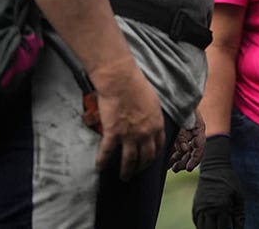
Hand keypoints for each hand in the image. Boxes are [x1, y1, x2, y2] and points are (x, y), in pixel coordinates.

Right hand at [90, 57, 164, 179]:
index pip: (159, 146)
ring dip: (126, 171)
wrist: (121, 81)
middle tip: (137, 174)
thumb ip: (151, 116)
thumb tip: (149, 121)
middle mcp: (145, 133)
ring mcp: (129, 135)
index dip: (154, 156)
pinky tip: (99, 168)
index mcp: (156, 124)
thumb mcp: (152, 102)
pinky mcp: (113, 133)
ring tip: (124, 177)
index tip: (150, 161)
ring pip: (129, 160)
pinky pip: (106, 152)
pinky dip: (102, 162)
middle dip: (142, 168)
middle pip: (146, 157)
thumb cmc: (137, 86)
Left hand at [169, 109, 205, 171]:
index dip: (195, 159)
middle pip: (192, 151)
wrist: (174, 95)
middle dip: (184, 161)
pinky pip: (178, 147)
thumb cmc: (178, 105)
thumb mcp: (181, 120)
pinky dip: (173, 154)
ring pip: (185, 151)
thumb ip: (182, 135)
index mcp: (199, 128)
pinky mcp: (179, 134)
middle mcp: (194, 132)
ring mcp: (187, 133)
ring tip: (170, 167)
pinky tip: (167, 161)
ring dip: (178, 160)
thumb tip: (184, 150)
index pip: (200, 147)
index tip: (188, 168)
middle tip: (175, 168)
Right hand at [192, 135, 244, 228]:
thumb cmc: (229, 181)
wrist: (214, 168)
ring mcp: (199, 208)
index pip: (224, 228)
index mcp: (221, 205)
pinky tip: (210, 226)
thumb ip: (239, 214)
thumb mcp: (238, 196)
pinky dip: (202, 226)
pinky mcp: (195, 206)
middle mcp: (208, 208)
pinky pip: (197, 222)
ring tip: (217, 227)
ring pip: (202, 228)